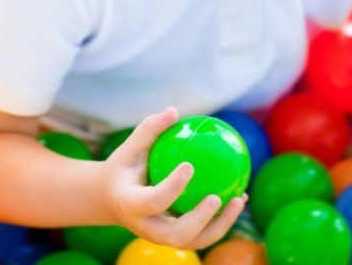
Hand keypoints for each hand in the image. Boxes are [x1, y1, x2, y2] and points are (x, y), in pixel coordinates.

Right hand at [100, 107, 247, 249]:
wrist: (111, 200)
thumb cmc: (124, 167)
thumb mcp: (129, 148)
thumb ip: (150, 130)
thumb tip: (174, 111)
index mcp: (131, 204)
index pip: (153, 201)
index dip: (172, 188)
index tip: (189, 165)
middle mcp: (147, 227)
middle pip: (176, 235)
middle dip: (200, 219)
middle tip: (216, 197)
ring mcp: (162, 237)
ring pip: (195, 241)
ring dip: (221, 224)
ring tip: (239, 199)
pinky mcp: (175, 239)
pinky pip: (202, 235)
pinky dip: (223, 220)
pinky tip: (239, 199)